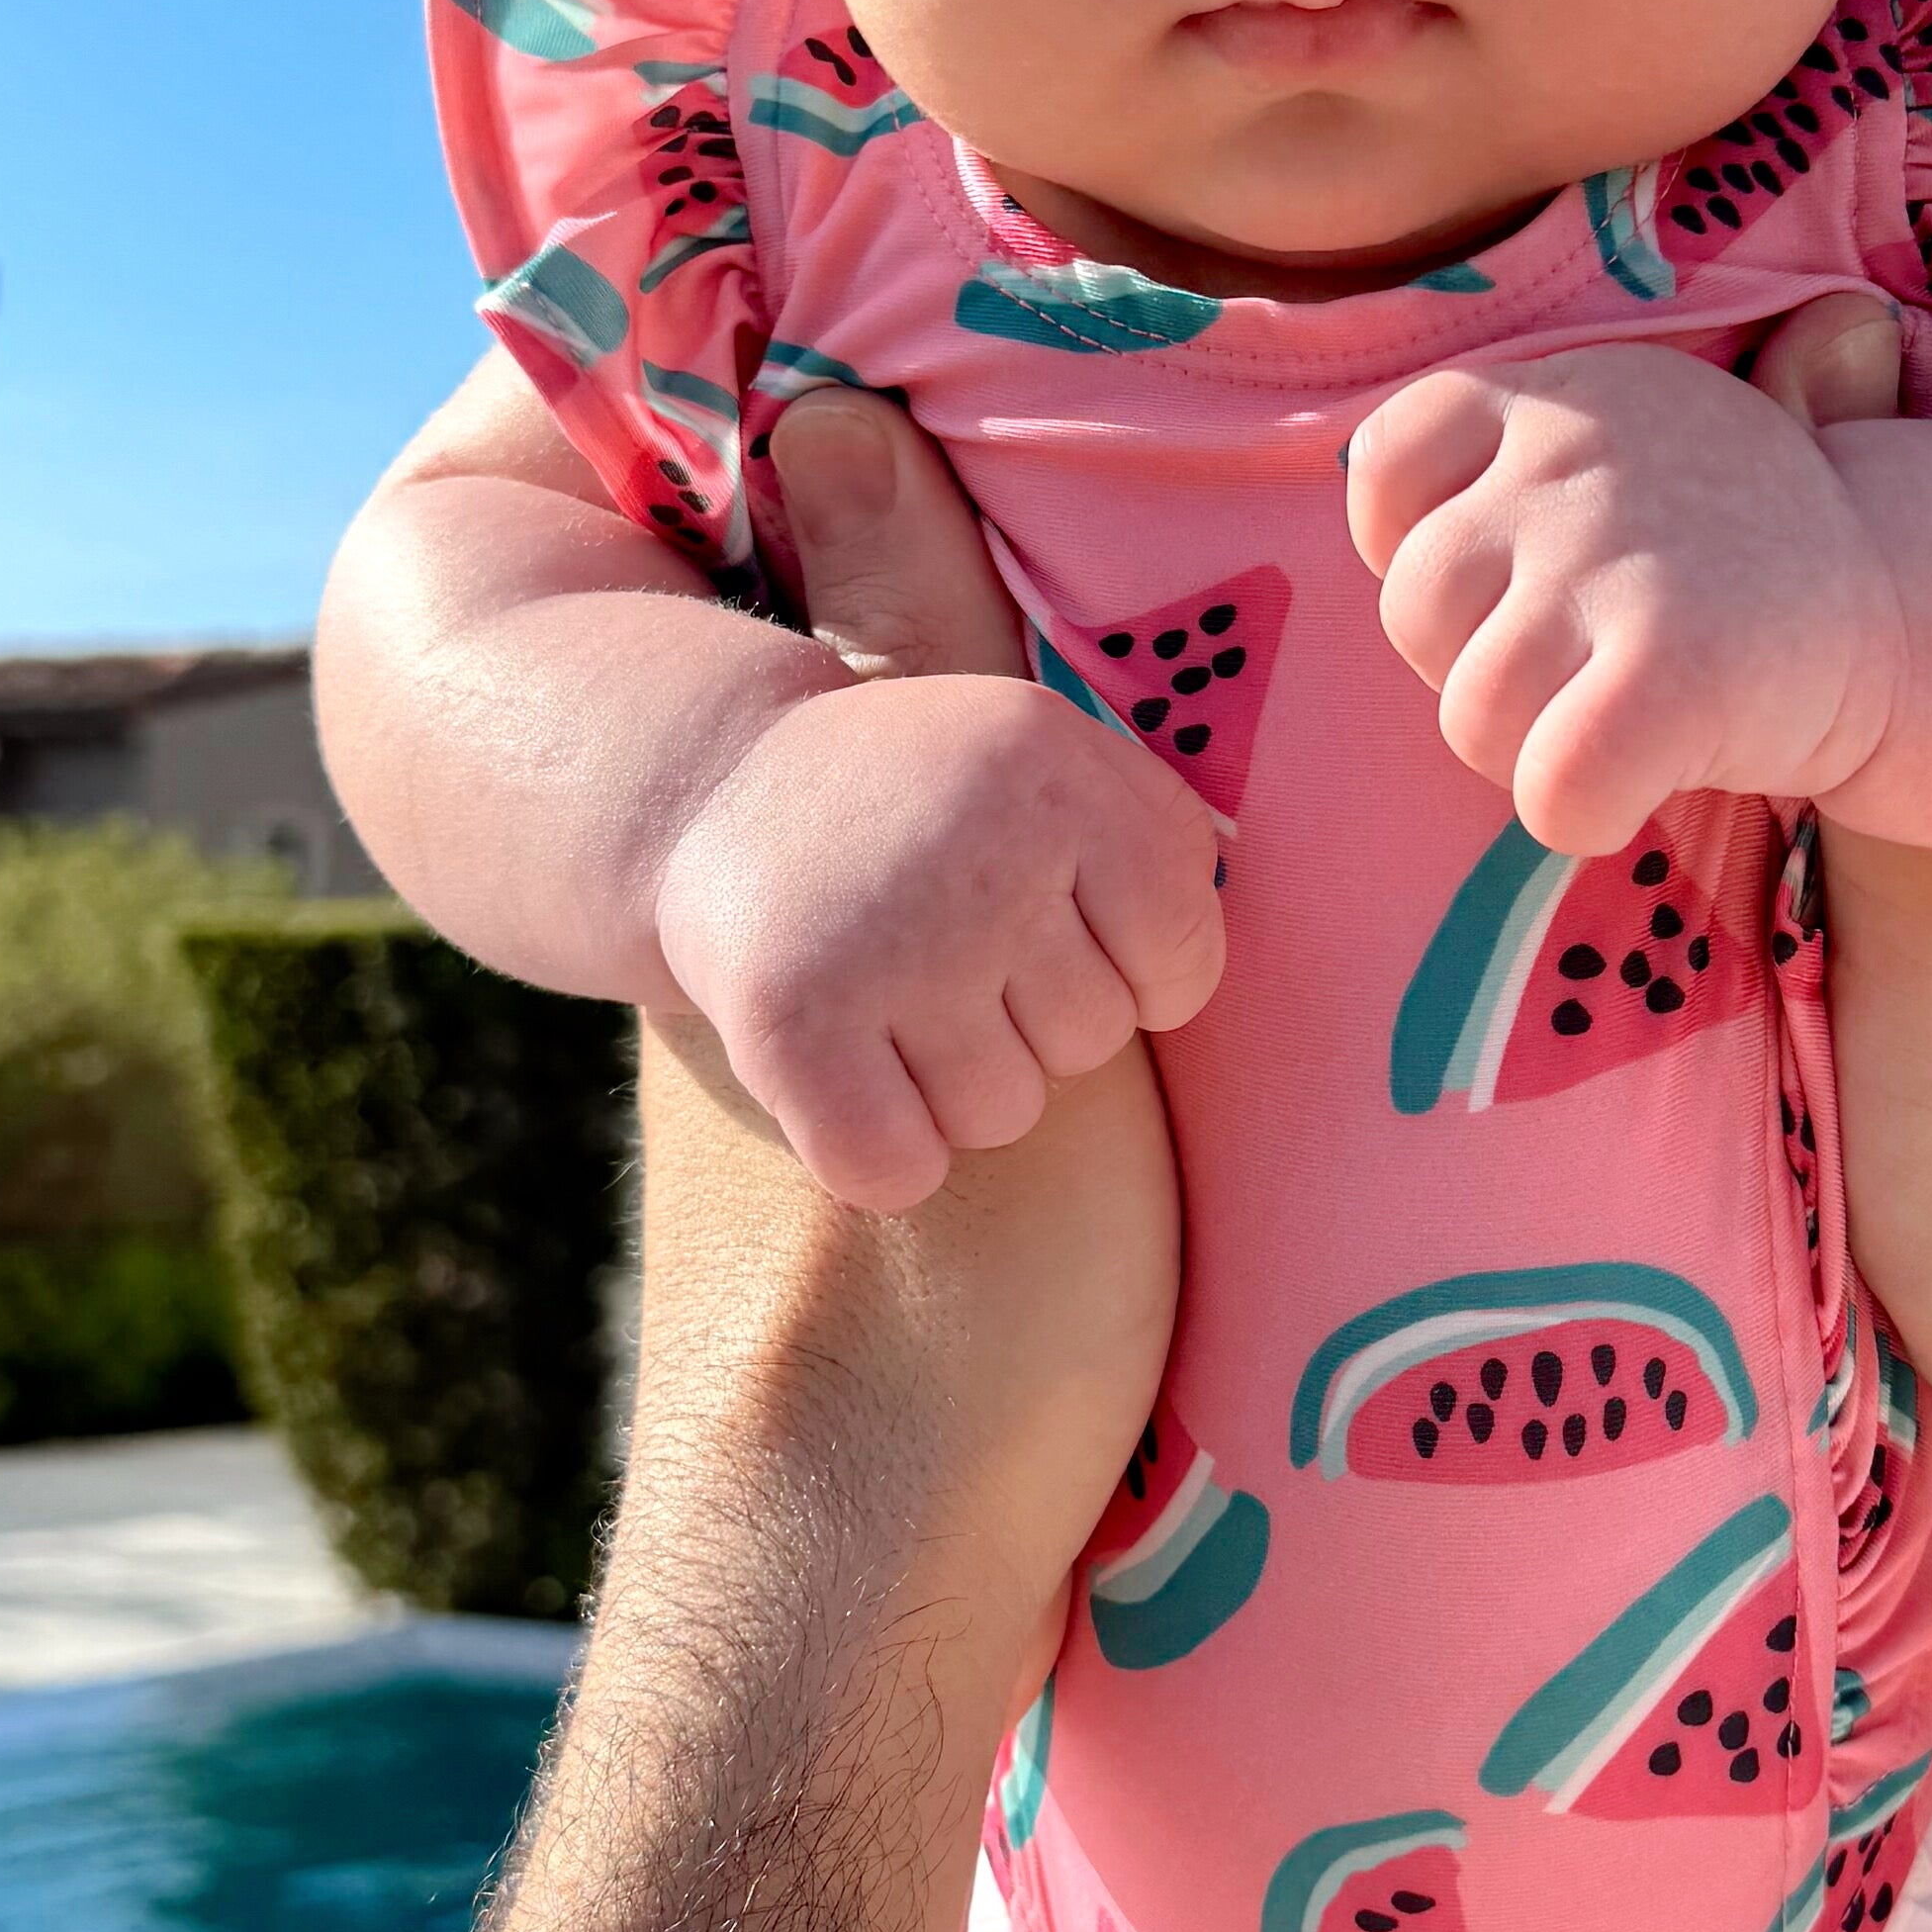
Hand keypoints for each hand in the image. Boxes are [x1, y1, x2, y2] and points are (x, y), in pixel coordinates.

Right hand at [650, 397, 1227, 1216]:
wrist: (694, 783)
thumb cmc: (908, 802)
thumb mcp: (1040, 763)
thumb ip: (1151, 836)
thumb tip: (1237, 932)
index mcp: (1059, 768)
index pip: (1185, 966)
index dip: (1126, 972)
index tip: (1049, 924)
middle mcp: (985, 842)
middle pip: (1088, 1046)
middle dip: (1022, 1026)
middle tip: (930, 945)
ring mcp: (890, 934)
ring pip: (997, 1116)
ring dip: (942, 1087)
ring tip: (879, 990)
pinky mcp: (793, 1022)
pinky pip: (896, 1168)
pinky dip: (868, 1151)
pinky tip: (831, 1069)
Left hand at [1347, 336, 1911, 853]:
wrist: (1919, 606)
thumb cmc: (1748, 557)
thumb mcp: (1641, 445)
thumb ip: (1519, 462)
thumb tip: (1368, 500)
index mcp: (1557, 395)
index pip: (1383, 465)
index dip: (1417, 550)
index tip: (1506, 588)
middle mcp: (1573, 455)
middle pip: (1412, 612)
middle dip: (1480, 671)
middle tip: (1589, 672)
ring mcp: (1613, 557)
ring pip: (1468, 715)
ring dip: (1533, 752)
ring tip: (1626, 720)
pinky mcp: (1665, 670)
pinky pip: (1547, 789)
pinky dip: (1586, 816)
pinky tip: (1651, 779)